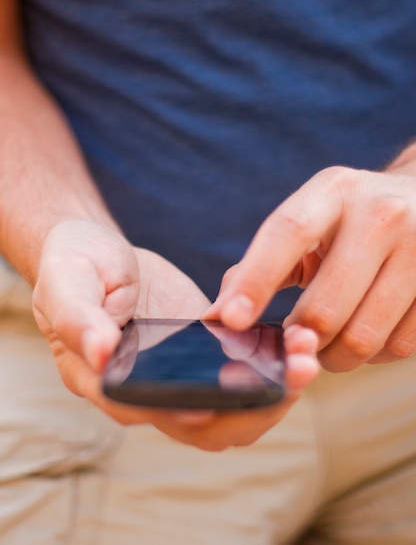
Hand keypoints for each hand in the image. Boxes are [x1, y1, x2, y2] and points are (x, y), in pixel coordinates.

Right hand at [33, 220, 317, 450]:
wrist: (96, 254)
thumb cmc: (73, 265)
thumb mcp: (67, 281)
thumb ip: (77, 318)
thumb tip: (101, 355)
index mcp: (107, 382)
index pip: (156, 413)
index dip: (200, 410)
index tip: (242, 389)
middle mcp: (146, 392)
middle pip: (207, 425)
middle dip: (256, 404)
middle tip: (300, 368)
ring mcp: (178, 376)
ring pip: (232, 408)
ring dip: (272, 390)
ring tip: (305, 352)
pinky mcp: (202, 356)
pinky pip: (239, 375)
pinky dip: (269, 366)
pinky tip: (293, 337)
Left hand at [205, 164, 415, 371]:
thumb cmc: (350, 220)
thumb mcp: (309, 220)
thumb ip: (264, 262)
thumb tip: (218, 315)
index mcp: (334, 191)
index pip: (287, 233)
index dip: (255, 280)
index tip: (229, 320)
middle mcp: (381, 214)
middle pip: (324, 307)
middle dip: (300, 341)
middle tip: (295, 342)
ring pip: (361, 337)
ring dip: (334, 355)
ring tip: (328, 341)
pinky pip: (399, 347)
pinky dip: (373, 355)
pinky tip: (367, 332)